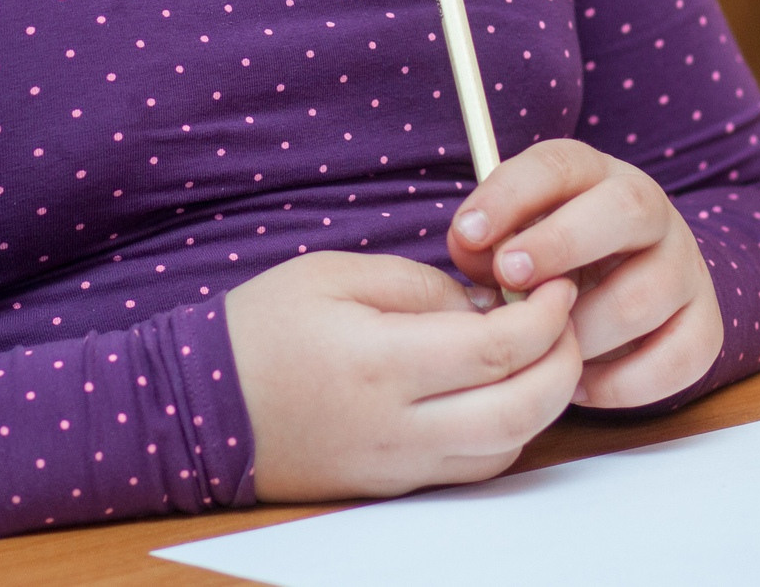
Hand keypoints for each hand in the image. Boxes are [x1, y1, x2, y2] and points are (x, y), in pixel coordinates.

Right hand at [225, 250, 580, 500]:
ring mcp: (396, 466)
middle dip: (562, 363)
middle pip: (520, 413)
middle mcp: (397, 428)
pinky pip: (471, 470)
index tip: (555, 283)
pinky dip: (504, 432)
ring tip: (534, 352)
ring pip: (504, 452)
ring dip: (539, 403)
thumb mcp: (335, 274)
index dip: (544, 315)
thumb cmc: (261, 331)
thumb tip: (486, 305)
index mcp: (381, 363)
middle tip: (564, 319)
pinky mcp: (390, 485)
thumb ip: (421, 286)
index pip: (498, 350)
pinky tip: (496, 390)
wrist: (195, 410)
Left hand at [448, 138, 723, 408]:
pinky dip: (623, 384)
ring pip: (646, 296)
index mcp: (595, 175)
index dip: (511, 196)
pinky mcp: (705, 325)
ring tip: (544, 350)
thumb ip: (486, 240)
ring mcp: (685, 267)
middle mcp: (650, 211)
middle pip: (626, 210)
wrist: (630, 284)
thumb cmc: (552, 261)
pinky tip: (580, 385)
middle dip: (562, 244)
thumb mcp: (515, 236)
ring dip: (584, 331)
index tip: (468, 232)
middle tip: (511, 278)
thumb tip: (470, 246)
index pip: (559, 165)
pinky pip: (679, 359)